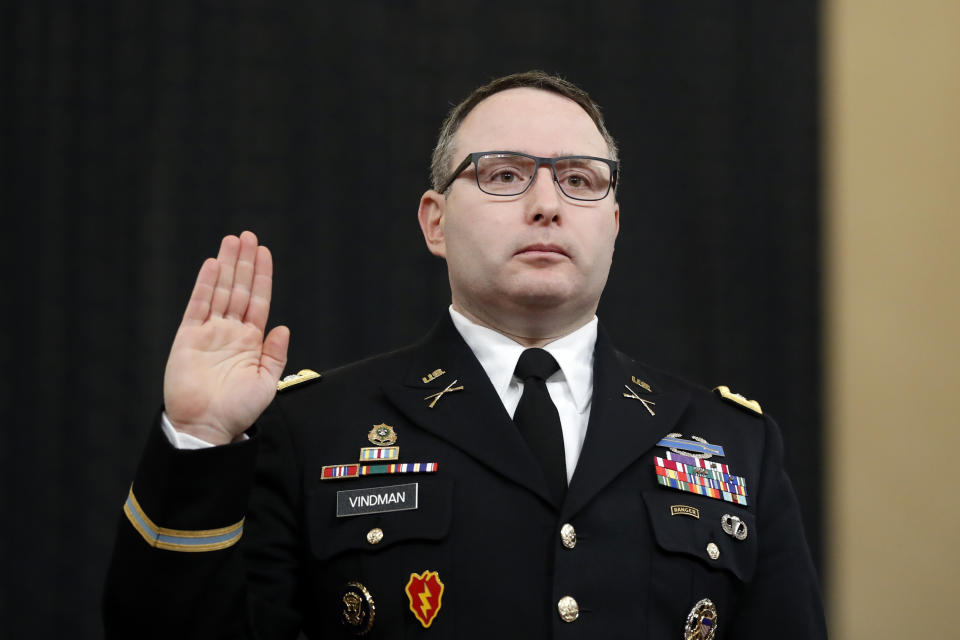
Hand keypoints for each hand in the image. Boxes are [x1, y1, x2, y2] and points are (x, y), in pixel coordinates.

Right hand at [163, 231, 289, 444]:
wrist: (207, 427)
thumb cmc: (238, 409)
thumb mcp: (266, 382)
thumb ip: (274, 353)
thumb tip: (282, 326)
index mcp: (250, 341)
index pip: (258, 301)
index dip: (262, 276)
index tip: (264, 253)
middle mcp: (230, 332)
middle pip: (239, 289)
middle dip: (244, 262)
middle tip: (249, 235)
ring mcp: (209, 332)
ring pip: (220, 291)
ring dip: (227, 265)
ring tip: (233, 240)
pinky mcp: (188, 337)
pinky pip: (198, 305)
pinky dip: (205, 285)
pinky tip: (213, 265)